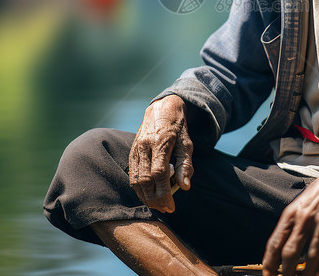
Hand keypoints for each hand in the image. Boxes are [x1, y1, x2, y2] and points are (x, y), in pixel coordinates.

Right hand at [128, 95, 194, 212]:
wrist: (162, 109)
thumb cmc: (178, 128)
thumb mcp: (188, 143)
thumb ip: (185, 165)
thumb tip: (184, 187)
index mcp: (160, 141)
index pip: (159, 173)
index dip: (165, 193)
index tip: (172, 206)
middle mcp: (144, 145)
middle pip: (145, 180)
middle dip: (155, 199)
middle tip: (166, 209)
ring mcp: (135, 148)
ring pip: (135, 179)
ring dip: (145, 197)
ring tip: (158, 206)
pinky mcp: (131, 152)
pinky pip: (132, 175)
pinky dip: (139, 189)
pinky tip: (148, 196)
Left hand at [261, 142, 318, 275]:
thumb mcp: (299, 206)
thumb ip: (290, 226)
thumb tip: (280, 250)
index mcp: (290, 214)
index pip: (274, 243)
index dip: (269, 263)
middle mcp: (304, 218)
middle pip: (290, 254)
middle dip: (287, 274)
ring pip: (312, 257)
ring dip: (309, 274)